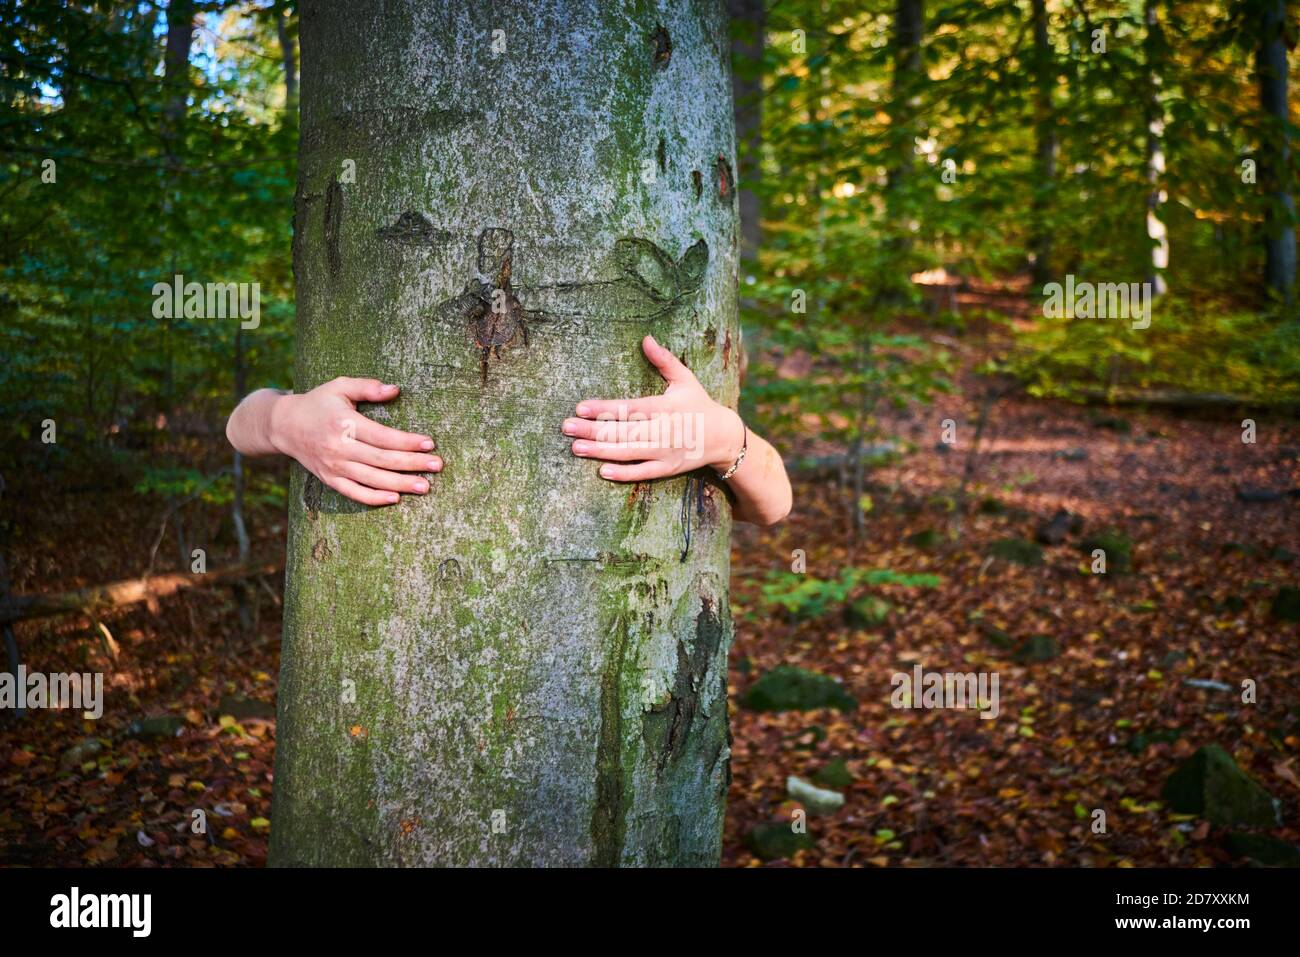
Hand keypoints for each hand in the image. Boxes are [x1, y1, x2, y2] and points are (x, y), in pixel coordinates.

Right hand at [269, 377, 440, 506]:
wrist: (284, 425)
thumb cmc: (318, 402)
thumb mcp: (340, 386)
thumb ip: (367, 388)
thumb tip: (395, 390)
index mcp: (345, 425)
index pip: (383, 437)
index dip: (408, 442)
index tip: (430, 443)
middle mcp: (339, 448)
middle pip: (382, 460)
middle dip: (412, 464)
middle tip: (437, 466)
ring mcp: (334, 467)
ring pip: (372, 479)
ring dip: (400, 484)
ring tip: (425, 487)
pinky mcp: (329, 479)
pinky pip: (354, 493)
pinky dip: (374, 498)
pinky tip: (395, 498)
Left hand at [563, 335, 743, 481]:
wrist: (723, 436)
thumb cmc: (698, 403)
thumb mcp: (685, 379)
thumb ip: (664, 360)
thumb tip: (645, 338)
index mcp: (664, 407)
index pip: (629, 408)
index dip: (604, 408)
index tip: (581, 407)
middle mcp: (663, 431)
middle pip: (622, 431)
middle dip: (593, 430)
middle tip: (566, 427)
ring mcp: (664, 452)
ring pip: (627, 452)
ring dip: (600, 450)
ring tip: (576, 447)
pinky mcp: (667, 469)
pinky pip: (642, 473)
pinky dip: (623, 473)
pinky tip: (602, 471)